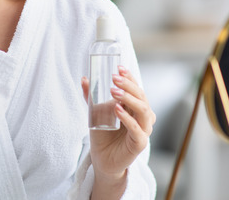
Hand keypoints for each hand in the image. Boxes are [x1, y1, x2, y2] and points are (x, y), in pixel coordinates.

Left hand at [80, 66, 155, 192]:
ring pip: (143, 111)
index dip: (130, 78)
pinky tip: (116, 110)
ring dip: (128, 99)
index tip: (118, 68)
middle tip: (114, 78)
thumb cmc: (103, 135)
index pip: (137, 89)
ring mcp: (143, 130)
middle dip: (128, 85)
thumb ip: (91, 97)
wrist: (102, 159)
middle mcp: (143, 117)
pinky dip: (127, 118)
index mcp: (135, 107)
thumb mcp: (96, 113)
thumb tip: (84, 78)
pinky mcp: (140, 144)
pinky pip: (137, 129)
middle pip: (141, 97)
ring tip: (113, 92)